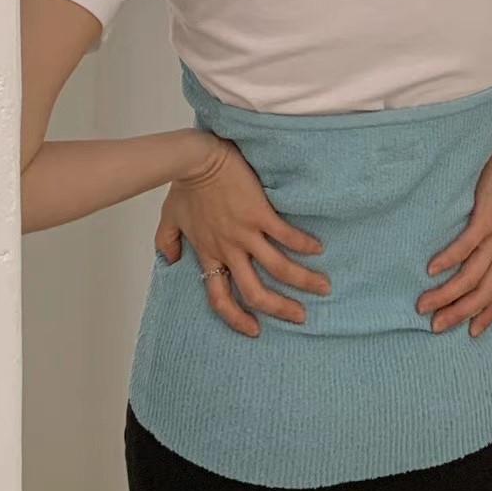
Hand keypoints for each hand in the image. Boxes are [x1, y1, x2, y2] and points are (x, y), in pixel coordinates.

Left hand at [155, 130, 330, 336]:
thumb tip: (171, 260)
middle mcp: (230, 250)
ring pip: (278, 268)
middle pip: (256, 292)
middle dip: (281, 308)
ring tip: (323, 287)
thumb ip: (167, 242)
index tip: (254, 330)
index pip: (220, 298)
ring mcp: (246, 233)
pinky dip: (304, 244)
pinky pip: (286, 235)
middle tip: (300, 316)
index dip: (236, 318)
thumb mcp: (169, 218)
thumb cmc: (184, 186)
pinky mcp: (260, 213)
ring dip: (303, 280)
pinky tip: (319, 248)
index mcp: (210, 254)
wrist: (196, 160)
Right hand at [417, 135, 491, 337]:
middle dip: (458, 313)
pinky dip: (449, 259)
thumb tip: (463, 259)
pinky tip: (432, 269)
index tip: (471, 334)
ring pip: (472, 276)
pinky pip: (467, 245)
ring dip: (448, 294)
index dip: (488, 316)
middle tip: (434, 325)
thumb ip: (485, 243)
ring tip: (424, 304)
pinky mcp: (487, 219)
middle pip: (483, 294)